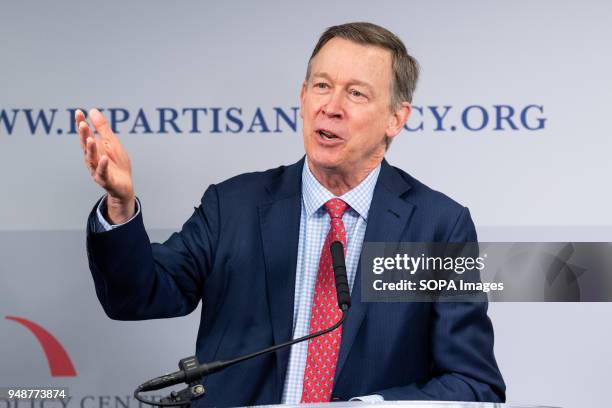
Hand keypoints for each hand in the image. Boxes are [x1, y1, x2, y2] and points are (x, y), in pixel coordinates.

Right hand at [76, 108, 134, 223]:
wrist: (124, 186)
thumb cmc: (117, 163)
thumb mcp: (111, 143)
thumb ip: (102, 128)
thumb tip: (92, 110)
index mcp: (94, 149)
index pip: (85, 135)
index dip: (81, 124)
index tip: (78, 112)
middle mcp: (92, 159)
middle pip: (86, 146)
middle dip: (84, 135)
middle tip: (82, 124)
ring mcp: (97, 170)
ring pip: (92, 159)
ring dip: (91, 149)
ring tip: (90, 139)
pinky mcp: (106, 180)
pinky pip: (103, 173)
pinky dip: (102, 166)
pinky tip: (104, 158)